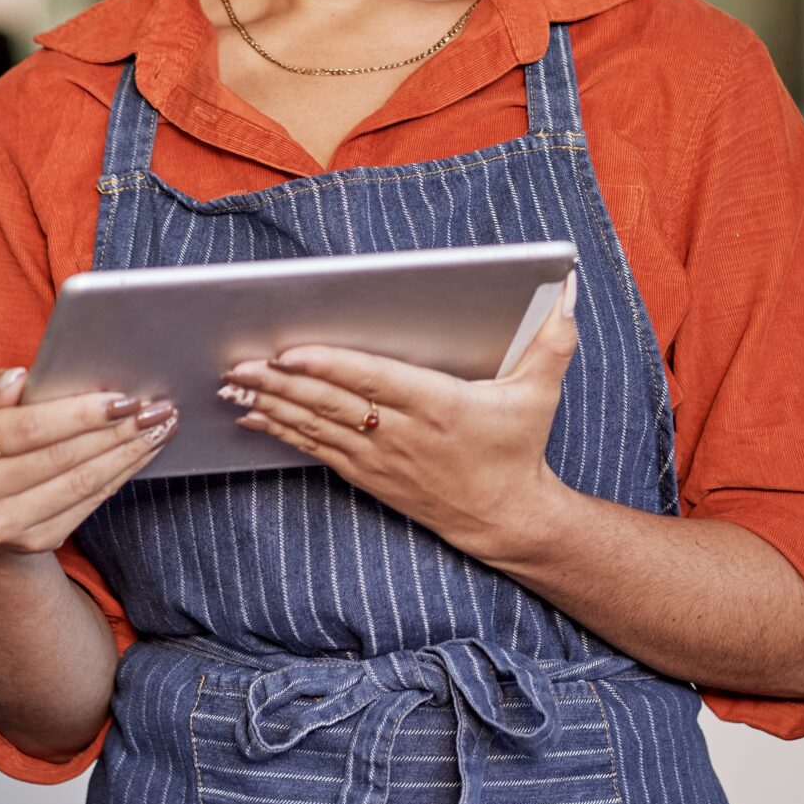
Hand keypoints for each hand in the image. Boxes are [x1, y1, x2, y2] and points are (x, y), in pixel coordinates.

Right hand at [0, 367, 176, 564]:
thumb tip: (19, 379)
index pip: (27, 428)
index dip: (79, 414)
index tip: (121, 398)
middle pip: (61, 457)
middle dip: (115, 431)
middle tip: (155, 409)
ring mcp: (4, 523)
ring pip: (80, 484)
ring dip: (126, 454)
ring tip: (158, 428)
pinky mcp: (33, 541)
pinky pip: (86, 505)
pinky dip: (119, 477)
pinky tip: (140, 454)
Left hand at [218, 269, 582, 561]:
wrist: (507, 520)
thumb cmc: (520, 449)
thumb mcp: (542, 391)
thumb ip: (554, 336)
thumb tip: (569, 283)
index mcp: (439, 405)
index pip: (375, 380)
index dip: (330, 366)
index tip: (293, 352)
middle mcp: (402, 434)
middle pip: (333, 403)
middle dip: (282, 383)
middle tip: (240, 363)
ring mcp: (381, 459)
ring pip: (317, 428)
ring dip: (273, 406)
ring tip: (233, 386)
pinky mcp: (369, 477)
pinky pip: (317, 452)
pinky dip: (283, 433)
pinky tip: (254, 418)